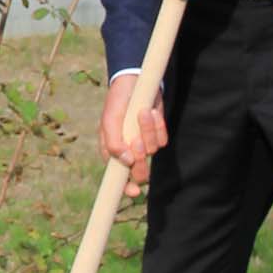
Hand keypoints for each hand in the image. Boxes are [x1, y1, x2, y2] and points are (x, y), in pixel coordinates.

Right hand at [100, 73, 166, 197]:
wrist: (135, 82)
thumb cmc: (117, 102)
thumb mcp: (110, 119)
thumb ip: (112, 142)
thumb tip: (125, 161)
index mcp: (112, 152)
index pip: (119, 178)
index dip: (126, 187)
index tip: (133, 191)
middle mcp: (129, 152)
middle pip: (140, 171)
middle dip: (141, 158)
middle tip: (136, 140)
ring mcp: (144, 143)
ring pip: (152, 152)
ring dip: (148, 132)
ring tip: (142, 113)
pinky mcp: (157, 134)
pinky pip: (162, 140)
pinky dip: (158, 126)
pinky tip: (151, 112)